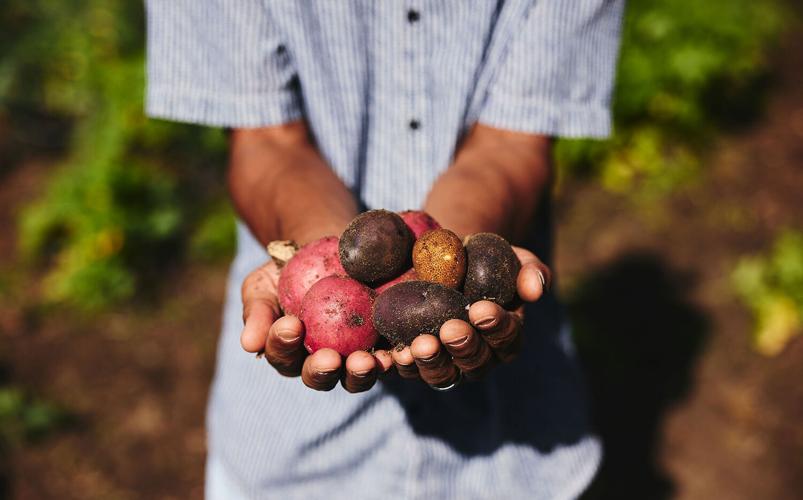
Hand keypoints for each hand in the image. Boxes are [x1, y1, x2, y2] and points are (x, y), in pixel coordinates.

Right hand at [240, 260, 393, 391]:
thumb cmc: (285, 269)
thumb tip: (248, 344)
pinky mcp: (383, 345)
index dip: (283, 345)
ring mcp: (352, 358)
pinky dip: (393, 357)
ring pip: (356, 376)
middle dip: (324, 371)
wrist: (327, 248)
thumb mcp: (263, 284)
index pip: (281, 354)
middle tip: (330, 358)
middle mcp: (320, 362)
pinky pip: (389, 357)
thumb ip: (256, 312)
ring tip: (366, 361)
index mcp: (287, 352)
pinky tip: (398, 349)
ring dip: (361, 372)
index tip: (291, 325)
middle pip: (320, 377)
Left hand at [389, 246, 549, 386]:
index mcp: (505, 336)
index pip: (507, 337)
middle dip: (463, 346)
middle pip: (475, 362)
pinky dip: (401, 365)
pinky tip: (393, 355)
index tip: (482, 308)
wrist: (440, 260)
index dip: (496, 326)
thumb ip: (530, 271)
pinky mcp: (414, 362)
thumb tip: (536, 290)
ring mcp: (445, 364)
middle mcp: (478, 358)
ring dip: (431, 362)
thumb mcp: (510, 258)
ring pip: (442, 374)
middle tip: (450, 328)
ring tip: (420, 344)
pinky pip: (408, 370)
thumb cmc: (482, 260)